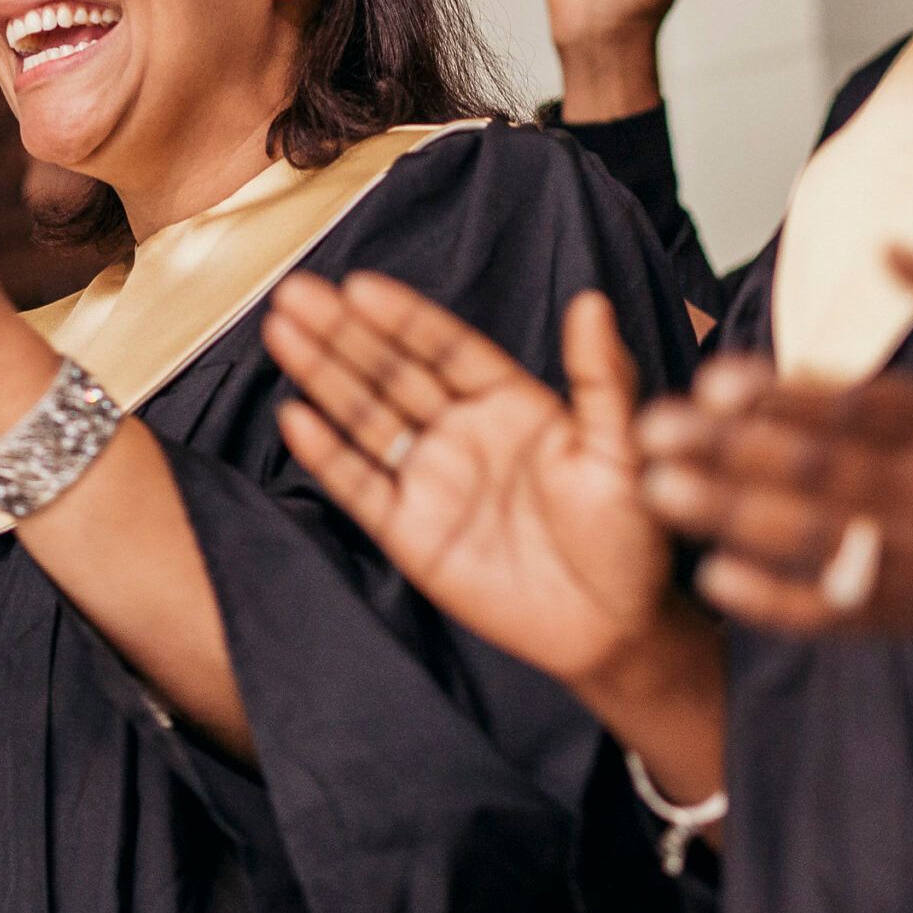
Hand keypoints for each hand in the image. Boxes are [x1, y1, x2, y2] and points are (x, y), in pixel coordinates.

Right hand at [263, 272, 698, 690]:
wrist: (613, 627)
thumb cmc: (630, 535)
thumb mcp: (623, 448)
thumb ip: (601, 376)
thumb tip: (591, 301)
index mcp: (510, 403)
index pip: (445, 348)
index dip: (402, 318)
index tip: (359, 285)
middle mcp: (461, 433)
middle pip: (390, 372)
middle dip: (343, 332)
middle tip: (296, 293)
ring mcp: (431, 480)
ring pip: (365, 417)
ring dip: (322, 375)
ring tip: (282, 332)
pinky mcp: (410, 532)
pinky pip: (360, 485)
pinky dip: (326, 453)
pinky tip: (295, 416)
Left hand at [636, 252, 912, 634]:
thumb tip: (887, 241)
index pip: (856, 409)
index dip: (783, 397)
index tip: (711, 380)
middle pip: (818, 474)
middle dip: (729, 453)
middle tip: (651, 431)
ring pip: (811, 539)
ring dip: (728, 517)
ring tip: (656, 490)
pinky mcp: (906, 614)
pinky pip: (830, 611)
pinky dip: (771, 598)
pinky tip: (711, 574)